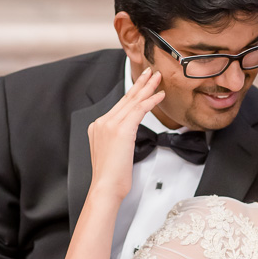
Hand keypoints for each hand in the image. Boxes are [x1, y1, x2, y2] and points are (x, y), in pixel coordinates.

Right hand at [87, 67, 163, 202]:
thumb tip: (128, 136)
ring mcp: (110, 125)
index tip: (141, 84)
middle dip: (140, 83)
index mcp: (97, 126)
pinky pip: (139, 110)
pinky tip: (160, 95)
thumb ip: (118, 139)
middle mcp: (101, 122)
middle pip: (125, 98)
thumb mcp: (112, 153)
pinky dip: (151, 101)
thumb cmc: (112, 177)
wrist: (106, 187)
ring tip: (158, 78)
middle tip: (150, 71)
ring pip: (132, 101)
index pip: (119, 106)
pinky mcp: (121, 130)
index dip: (132, 93)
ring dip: (147, 88)